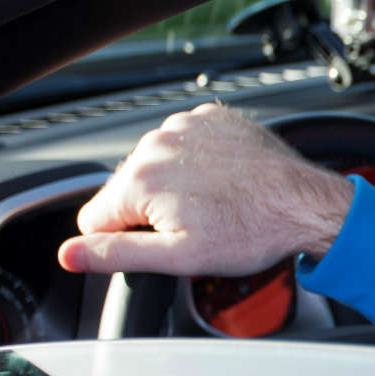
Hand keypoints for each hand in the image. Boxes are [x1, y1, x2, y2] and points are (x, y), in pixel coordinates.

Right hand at [57, 104, 353, 275]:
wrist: (305, 204)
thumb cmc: (252, 230)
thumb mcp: (177, 257)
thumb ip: (116, 253)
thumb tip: (70, 255)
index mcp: (141, 180)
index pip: (95, 219)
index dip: (124, 238)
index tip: (160, 241)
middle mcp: (157, 144)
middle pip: (125, 190)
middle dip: (150, 212)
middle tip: (195, 225)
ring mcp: (186, 126)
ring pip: (155, 165)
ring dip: (174, 185)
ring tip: (214, 203)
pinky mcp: (212, 118)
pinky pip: (186, 143)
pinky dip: (197, 162)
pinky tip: (223, 181)